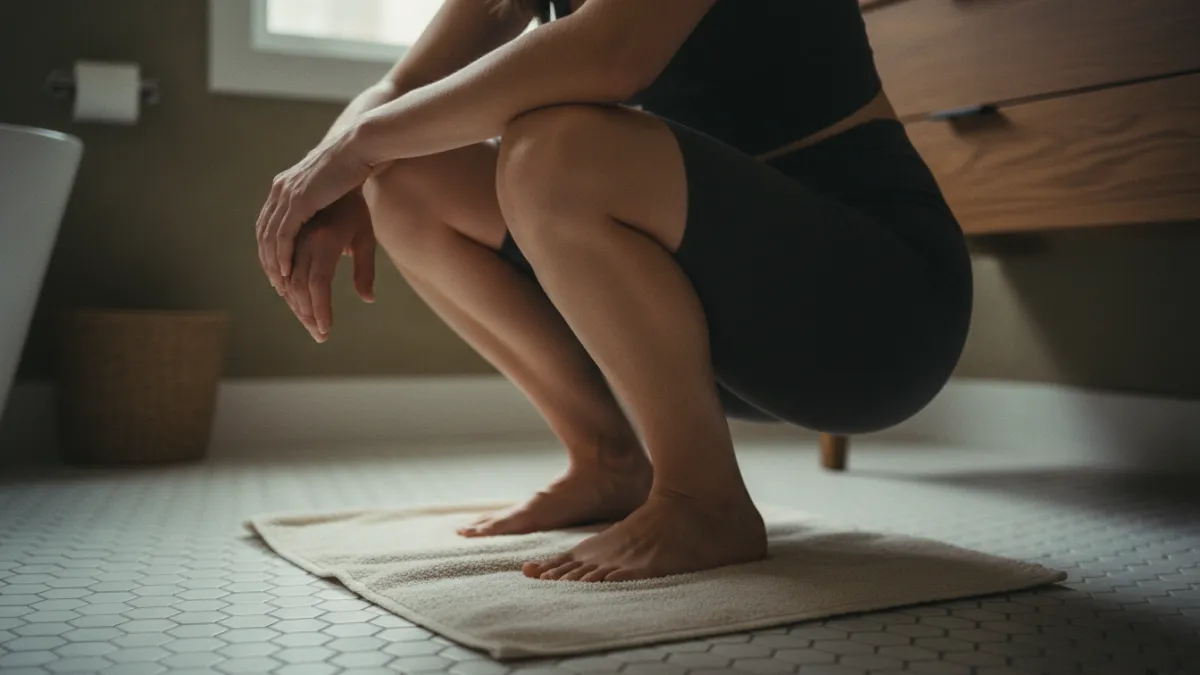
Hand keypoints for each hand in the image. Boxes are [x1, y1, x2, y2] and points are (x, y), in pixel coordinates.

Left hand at [256, 125, 375, 291]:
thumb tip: (330, 215)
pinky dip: (282, 255)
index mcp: (285, 186)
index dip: (270, 249)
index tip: (278, 270)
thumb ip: (322, 203)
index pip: (268, 223)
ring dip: (273, 264)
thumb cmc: (354, 167)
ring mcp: (286, 194)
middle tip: (276, 284)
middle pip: (264, 232)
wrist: (360, 149)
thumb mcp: (331, 190)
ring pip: (270, 237)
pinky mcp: (297, 200)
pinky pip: (283, 235)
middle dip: (268, 261)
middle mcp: (280, 189)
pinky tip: (286, 271)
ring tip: (280, 285)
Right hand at [280, 190, 376, 342]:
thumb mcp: (366, 237)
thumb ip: (364, 269)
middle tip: (315, 331)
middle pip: (296, 281)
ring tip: (299, 312)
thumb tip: (367, 299)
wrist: (342, 161)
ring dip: (286, 293)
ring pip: (278, 265)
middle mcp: (305, 232)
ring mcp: (289, 220)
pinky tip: (280, 283)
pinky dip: (273, 267)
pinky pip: (269, 246)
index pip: (318, 283)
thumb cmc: (358, 206)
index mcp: (328, 239)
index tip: (325, 330)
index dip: (319, 309)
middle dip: (304, 310)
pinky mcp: (278, 213)